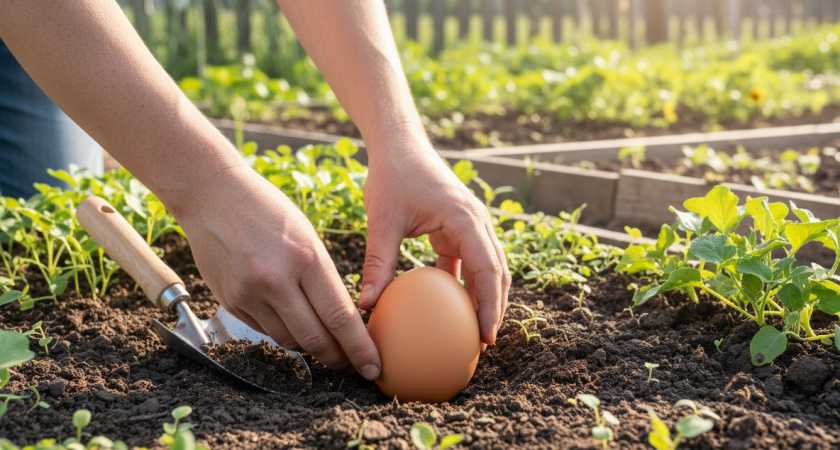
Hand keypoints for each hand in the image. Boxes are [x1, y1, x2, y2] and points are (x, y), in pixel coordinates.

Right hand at [173, 166, 381, 379]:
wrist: (213, 195)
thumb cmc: (268, 210)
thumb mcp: (307, 236)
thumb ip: (323, 277)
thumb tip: (341, 318)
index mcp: (306, 258)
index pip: (340, 317)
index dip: (360, 348)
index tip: (373, 367)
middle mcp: (276, 281)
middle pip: (315, 340)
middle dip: (338, 359)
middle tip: (352, 365)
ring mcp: (249, 294)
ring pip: (289, 341)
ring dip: (311, 348)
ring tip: (325, 345)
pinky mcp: (230, 301)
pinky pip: (265, 331)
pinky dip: (283, 333)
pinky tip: (291, 323)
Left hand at [358, 133, 510, 344]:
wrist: (398, 145)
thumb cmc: (392, 177)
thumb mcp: (382, 220)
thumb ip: (377, 263)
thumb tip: (366, 306)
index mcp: (466, 220)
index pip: (489, 270)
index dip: (490, 306)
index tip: (485, 336)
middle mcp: (477, 223)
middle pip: (498, 273)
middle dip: (495, 309)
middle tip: (483, 345)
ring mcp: (470, 226)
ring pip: (488, 269)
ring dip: (484, 299)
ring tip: (473, 334)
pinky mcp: (458, 229)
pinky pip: (467, 263)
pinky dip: (464, 287)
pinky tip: (449, 312)